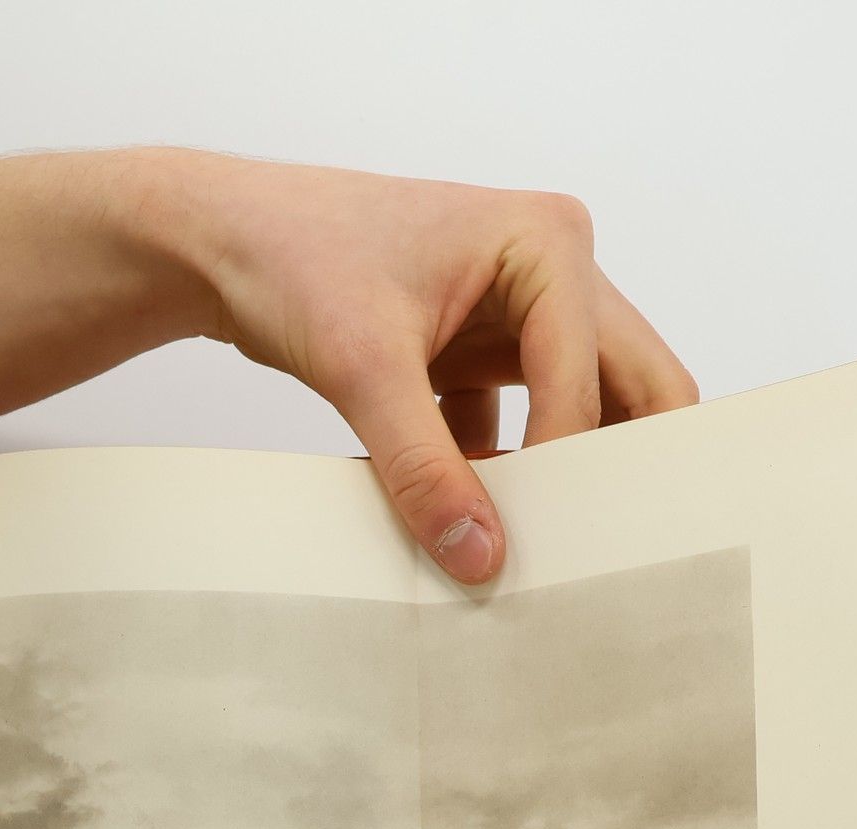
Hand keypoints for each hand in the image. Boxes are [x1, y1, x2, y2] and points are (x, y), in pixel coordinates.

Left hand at [143, 152, 698, 582]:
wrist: (227, 244)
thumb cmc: (295, 262)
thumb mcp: (363, 371)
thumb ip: (423, 469)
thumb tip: (479, 558)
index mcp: (548, 245)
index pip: (589, 380)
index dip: (569, 469)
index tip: (549, 549)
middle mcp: (553, 271)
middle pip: (629, 384)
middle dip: (615, 465)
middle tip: (600, 551)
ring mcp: (521, 313)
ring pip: (576, 410)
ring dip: (555, 475)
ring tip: (534, 549)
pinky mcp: (479, 352)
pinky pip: (515, 426)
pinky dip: (498, 473)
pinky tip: (466, 522)